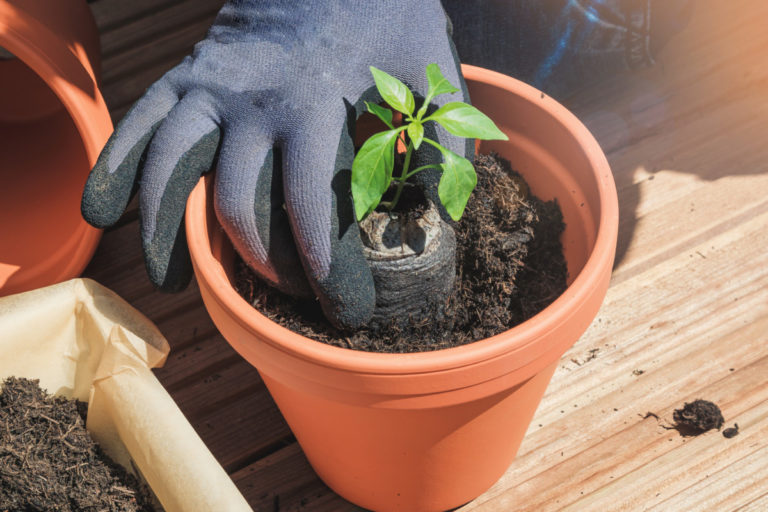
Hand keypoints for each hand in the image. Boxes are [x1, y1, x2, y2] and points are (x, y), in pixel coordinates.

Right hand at [81, 0, 469, 328]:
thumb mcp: (431, 73)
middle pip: (238, 206)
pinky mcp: (184, 76)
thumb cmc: (386, 18)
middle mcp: (252, 102)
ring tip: (173, 285)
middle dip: (262, 266)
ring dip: (167, 236)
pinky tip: (104, 215)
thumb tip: (439, 218)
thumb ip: (441, 145)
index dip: (325, 270)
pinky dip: (114, 170)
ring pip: (171, 174)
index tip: (344, 311)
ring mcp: (209, 88)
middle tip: (289, 295)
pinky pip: (136, 126)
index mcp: (314, 105)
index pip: (310, 208)